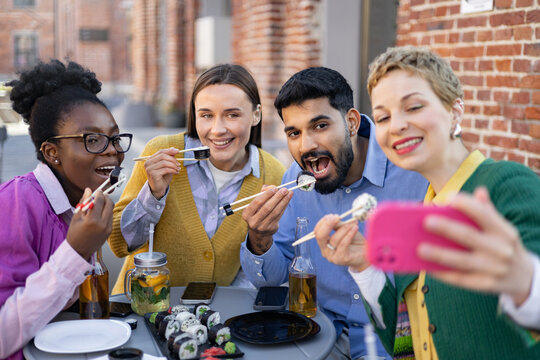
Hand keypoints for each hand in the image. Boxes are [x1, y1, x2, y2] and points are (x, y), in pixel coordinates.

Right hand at [67, 188, 114, 260]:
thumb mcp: (76, 217)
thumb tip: (88, 190)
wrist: (78, 251)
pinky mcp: (110, 231)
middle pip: (109, 204)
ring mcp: (108, 228)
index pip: (99, 201)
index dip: (99, 193)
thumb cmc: (74, 235)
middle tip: (99, 196)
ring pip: (111, 210)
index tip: (97, 191)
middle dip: (105, 197)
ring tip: (98, 204)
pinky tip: (99, 213)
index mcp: (92, 220)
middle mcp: (103, 223)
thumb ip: (83, 202)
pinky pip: (110, 217)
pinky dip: (106, 212)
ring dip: (106, 204)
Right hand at [144, 147, 180, 198]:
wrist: (159, 189)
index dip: (170, 151)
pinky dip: (172, 170)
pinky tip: (176, 172)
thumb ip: (169, 157)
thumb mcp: (167, 166)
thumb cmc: (163, 177)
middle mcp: (148, 163)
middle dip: (173, 159)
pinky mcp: (153, 174)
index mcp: (150, 159)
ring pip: (164, 162)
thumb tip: (174, 148)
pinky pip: (165, 169)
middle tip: (178, 164)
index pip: (161, 151)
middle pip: (163, 156)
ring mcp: (149, 168)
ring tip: (178, 169)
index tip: (178, 151)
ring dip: (173, 165)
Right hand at [242, 185, 292, 254]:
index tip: (275, 188)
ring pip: (275, 212)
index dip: (266, 195)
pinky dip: (284, 206)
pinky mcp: (271, 228)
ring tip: (289, 193)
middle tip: (284, 190)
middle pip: (267, 208)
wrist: (259, 231)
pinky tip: (288, 199)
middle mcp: (253, 221)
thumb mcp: (256, 204)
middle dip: (277, 197)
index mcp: (247, 214)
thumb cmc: (258, 212)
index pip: (257, 202)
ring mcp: (262, 226)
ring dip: (283, 201)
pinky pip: (279, 215)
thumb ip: (263, 193)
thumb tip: (273, 187)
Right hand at [313, 214, 369, 271]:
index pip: (317, 232)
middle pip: (320, 236)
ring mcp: (332, 257)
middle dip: (327, 225)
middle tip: (336, 217)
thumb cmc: (355, 240)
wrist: (367, 252)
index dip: (323, 222)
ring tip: (354, 224)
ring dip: (344, 228)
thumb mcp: (345, 230)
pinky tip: (355, 228)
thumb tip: (333, 218)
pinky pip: (343, 244)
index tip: (332, 215)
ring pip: (334, 239)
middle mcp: (325, 251)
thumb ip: (338, 225)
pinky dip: (349, 234)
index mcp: (324, 244)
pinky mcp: (341, 259)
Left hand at [418, 187, 533, 305]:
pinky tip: (427, 267)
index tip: (449, 197)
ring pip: (462, 261)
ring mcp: (494, 269)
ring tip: (419, 248)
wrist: (525, 277)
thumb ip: (487, 211)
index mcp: (504, 231)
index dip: (468, 205)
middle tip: (426, 222)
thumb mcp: (502, 229)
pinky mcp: (485, 285)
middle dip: (447, 229)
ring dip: (440, 255)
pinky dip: (443, 273)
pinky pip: (460, 279)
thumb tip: (479, 191)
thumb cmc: (503, 245)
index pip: (485, 215)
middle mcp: (500, 250)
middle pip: (469, 237)